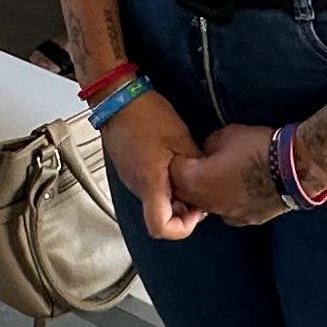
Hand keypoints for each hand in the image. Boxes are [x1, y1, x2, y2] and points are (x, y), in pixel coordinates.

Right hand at [102, 89, 203, 238]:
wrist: (118, 98)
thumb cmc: (145, 115)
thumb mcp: (180, 138)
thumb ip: (195, 164)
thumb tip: (208, 179)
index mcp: (150, 184)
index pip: (161, 228)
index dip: (183, 228)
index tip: (197, 210)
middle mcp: (138, 187)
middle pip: (161, 217)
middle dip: (184, 208)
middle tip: (199, 187)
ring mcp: (132, 179)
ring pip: (157, 201)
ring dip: (176, 194)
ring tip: (188, 171)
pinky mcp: (131, 170)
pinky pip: (151, 186)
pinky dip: (166, 182)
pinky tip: (174, 162)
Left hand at [173, 119, 287, 225]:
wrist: (295, 168)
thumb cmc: (257, 147)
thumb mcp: (224, 135)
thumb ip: (207, 147)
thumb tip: (206, 154)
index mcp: (196, 181)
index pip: (172, 173)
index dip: (178, 161)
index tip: (185, 153)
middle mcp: (208, 204)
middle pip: (185, 195)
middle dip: (188, 180)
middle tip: (199, 164)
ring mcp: (228, 215)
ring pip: (207, 206)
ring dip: (208, 193)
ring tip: (222, 175)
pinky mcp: (247, 220)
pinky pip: (228, 211)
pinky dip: (229, 201)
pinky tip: (241, 188)